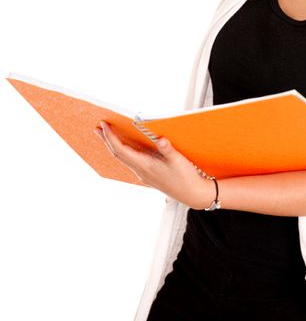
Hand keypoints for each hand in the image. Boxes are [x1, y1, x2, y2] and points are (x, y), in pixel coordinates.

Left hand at [94, 122, 213, 209]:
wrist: (193, 195)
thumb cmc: (186, 178)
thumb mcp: (178, 160)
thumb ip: (167, 149)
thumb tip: (160, 138)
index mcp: (145, 166)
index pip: (121, 150)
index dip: (110, 137)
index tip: (104, 125)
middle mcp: (141, 171)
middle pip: (117, 154)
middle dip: (106, 140)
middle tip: (97, 128)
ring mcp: (144, 174)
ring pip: (123, 158)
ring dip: (113, 146)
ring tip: (107, 135)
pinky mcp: (149, 175)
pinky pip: (131, 161)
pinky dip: (124, 151)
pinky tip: (127, 147)